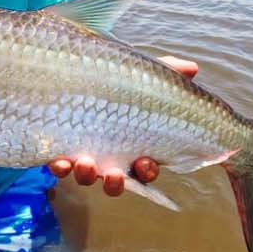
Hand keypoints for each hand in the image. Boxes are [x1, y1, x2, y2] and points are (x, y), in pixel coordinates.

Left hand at [48, 54, 198, 195]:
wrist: (83, 70)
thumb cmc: (121, 78)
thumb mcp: (146, 74)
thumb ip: (168, 72)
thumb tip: (193, 68)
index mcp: (134, 145)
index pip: (145, 168)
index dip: (147, 171)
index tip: (146, 163)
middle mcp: (110, 155)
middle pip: (117, 180)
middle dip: (116, 183)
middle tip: (114, 174)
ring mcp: (85, 154)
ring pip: (88, 176)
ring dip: (87, 176)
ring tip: (85, 164)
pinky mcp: (62, 148)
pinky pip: (60, 165)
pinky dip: (60, 166)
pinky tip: (59, 161)